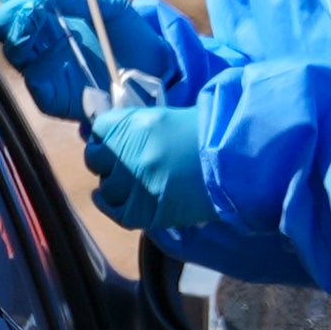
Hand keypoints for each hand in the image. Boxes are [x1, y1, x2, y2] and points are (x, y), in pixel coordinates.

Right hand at [0, 0, 179, 117]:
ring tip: (38, 17)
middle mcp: (40, 41)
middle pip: (5, 24)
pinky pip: (34, 82)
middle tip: (33, 3)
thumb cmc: (131, 36)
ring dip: (21, 31)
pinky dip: (38, 66)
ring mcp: (44, 68)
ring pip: (13, 50)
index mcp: (50, 16)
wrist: (157, 72)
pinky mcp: (52, 96)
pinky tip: (54, 50)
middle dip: (14, 10)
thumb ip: (81, 0)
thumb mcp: (112, 9)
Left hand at [85, 105, 215, 232]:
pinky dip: (109, 205)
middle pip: (96, 159)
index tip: (115, 139)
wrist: (234, 164)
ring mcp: (134, 185)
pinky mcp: (145, 211)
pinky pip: (116, 211)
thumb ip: (136, 125)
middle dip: (108, 159)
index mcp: (132, 124)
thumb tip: (108, 133)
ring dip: (116, 183)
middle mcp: (127, 155)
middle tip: (124, 161)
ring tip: (133, 181)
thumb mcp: (165, 118)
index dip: (107, 135)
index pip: (99, 129)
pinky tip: (110, 199)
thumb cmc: (206, 135)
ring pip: (107, 187)